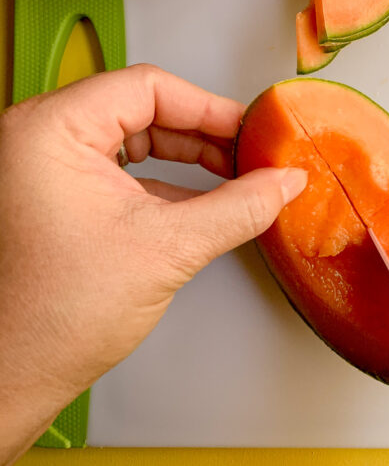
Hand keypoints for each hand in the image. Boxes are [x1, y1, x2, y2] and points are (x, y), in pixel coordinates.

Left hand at [0, 65, 306, 465]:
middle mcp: (38, 140)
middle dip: (203, 136)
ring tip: (234, 181)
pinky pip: (119, 170)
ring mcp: (41, 169)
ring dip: (187, 159)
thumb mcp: (168, 249)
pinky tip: (202, 205)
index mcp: (50, 131)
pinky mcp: (52, 198)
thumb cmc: (52, 317)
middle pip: (142, 108)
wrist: (11, 377)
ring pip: (133, 138)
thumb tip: (284, 183)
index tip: (252, 132)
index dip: (210, 109)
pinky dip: (164, 182)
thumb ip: (238, 207)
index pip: (148, 88)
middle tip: (251, 158)